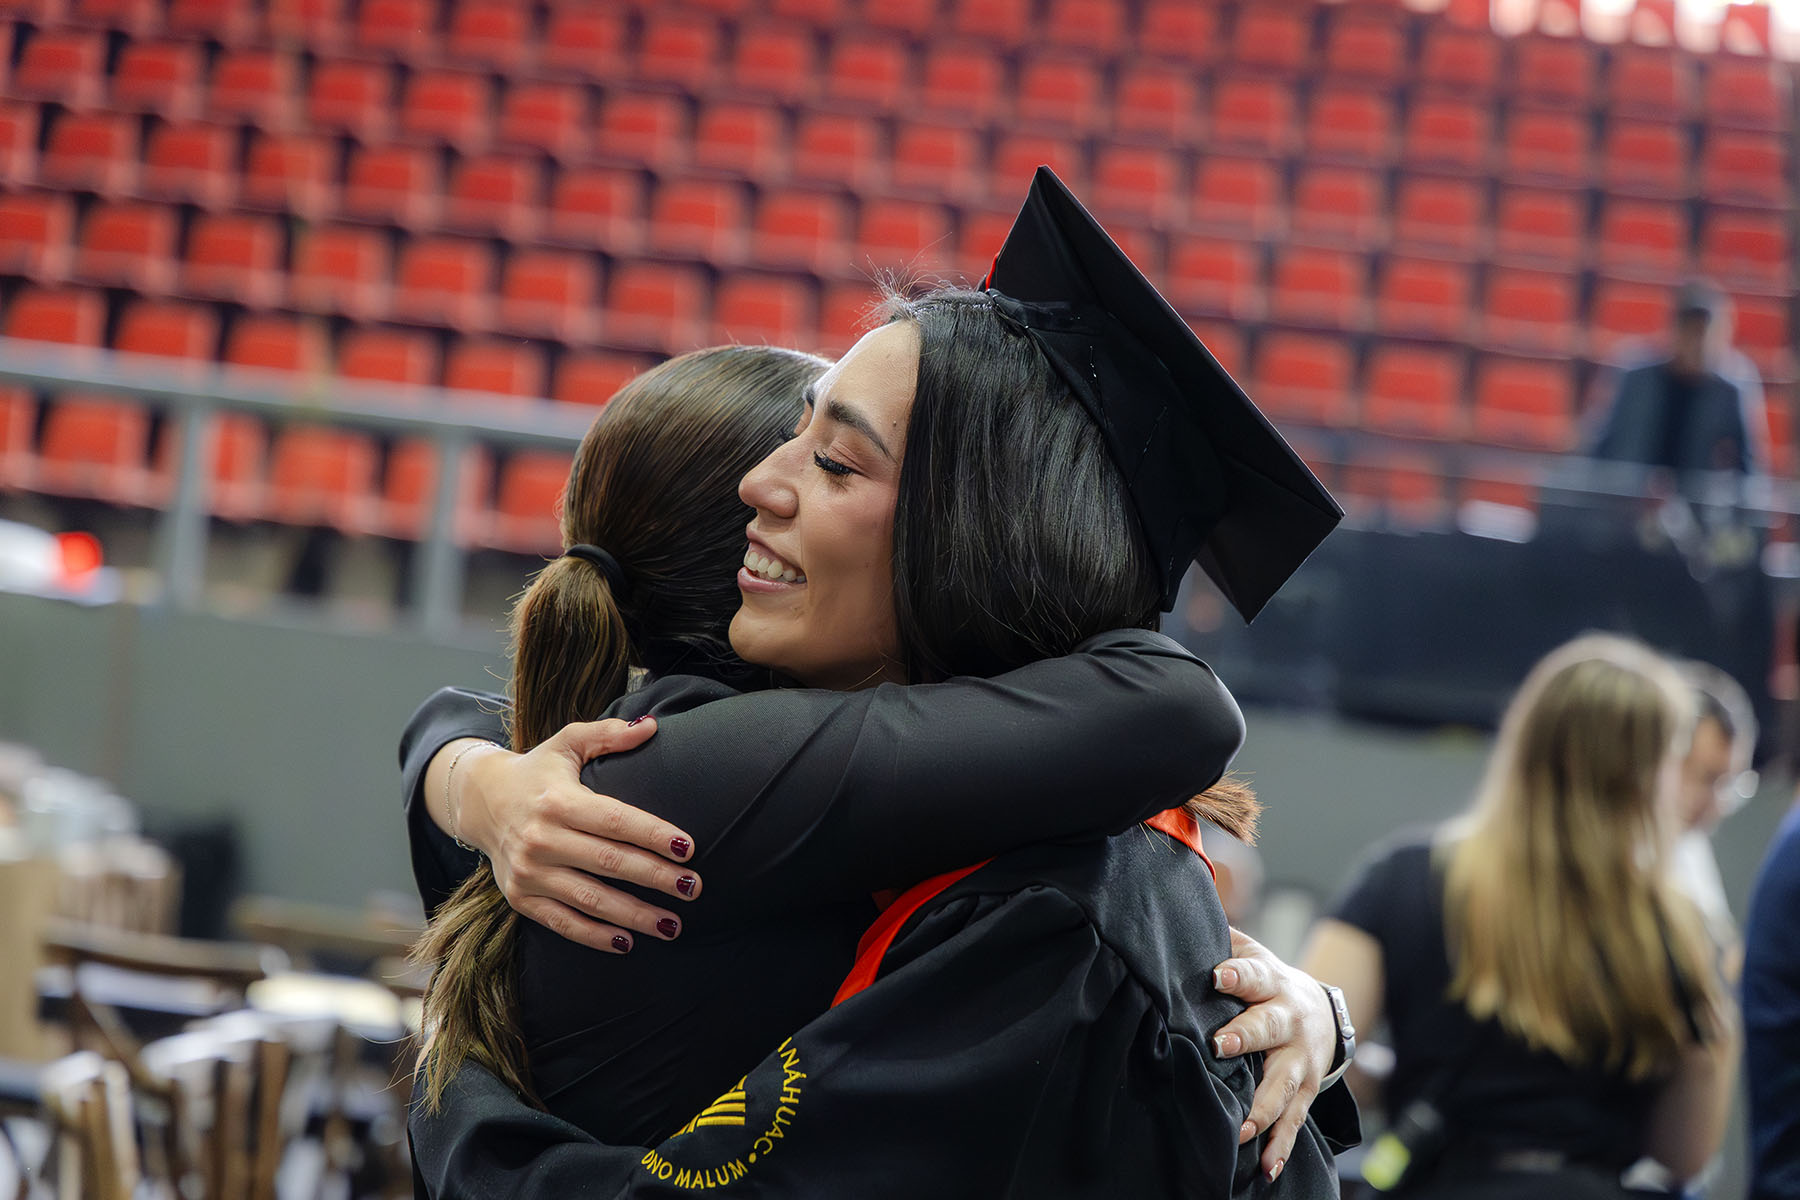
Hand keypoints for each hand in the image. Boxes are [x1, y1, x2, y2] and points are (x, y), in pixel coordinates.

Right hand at [457, 717, 700, 953]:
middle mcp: (541, 838)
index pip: (616, 821)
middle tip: (693, 888)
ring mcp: (528, 872)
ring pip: (590, 900)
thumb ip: (609, 733)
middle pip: (609, 863)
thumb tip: (651, 726)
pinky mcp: (520, 898)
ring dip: (634, 916)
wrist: (480, 801)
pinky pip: (562, 923)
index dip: (654, 835)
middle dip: (656, 878)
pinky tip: (628, 942)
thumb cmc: (538, 771)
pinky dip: (594, 936)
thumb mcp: (567, 742)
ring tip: (673, 924)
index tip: (689, 848)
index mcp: (558, 801)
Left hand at [1210, 927, 1336, 1182]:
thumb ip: (1222, 940)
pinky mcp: (1305, 1090)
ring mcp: (1300, 1060)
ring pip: (1283, 1083)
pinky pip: (1294, 1121)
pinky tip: (1266, 1166)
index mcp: (1273, 984)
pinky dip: (1281, 1145)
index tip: (1216, 975)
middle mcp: (1290, 1022)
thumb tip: (1181, 913)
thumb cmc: (1269, 982)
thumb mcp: (1252, 954)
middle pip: (1269, 1028)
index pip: (1254, 976)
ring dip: (1263, 1106)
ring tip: (1243, 1127)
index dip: (1237, 975)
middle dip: (1246, 1037)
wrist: (1324, 1012)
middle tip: (1219, 1046)